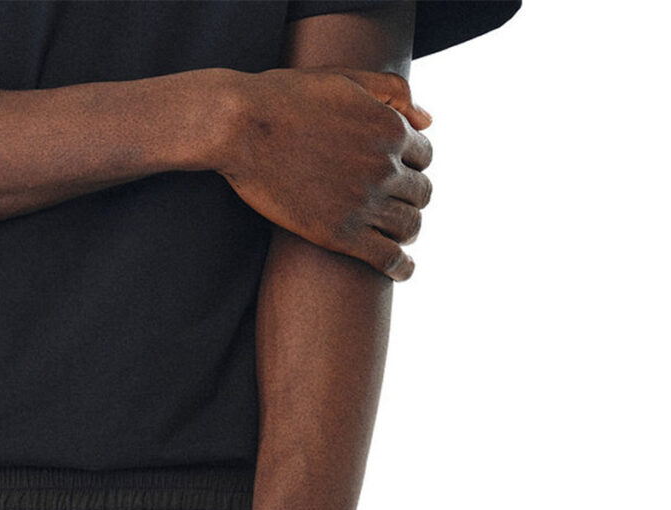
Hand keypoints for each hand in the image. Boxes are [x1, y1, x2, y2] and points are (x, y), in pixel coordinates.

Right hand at [216, 68, 432, 279]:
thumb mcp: (347, 77)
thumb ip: (392, 91)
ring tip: (397, 235)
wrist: (242, 127)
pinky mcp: (339, 235)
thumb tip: (428, 121)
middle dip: (412, 198)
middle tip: (396, 205)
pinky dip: (402, 268)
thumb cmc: (287, 97)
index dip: (413, 164)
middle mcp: (384, 166)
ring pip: (409, 227)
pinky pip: (387, 258)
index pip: (424, 155)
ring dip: (408, 231)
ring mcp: (363, 203)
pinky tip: (403, 271)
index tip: (400, 173)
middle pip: (421, 193)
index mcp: (389, 128)